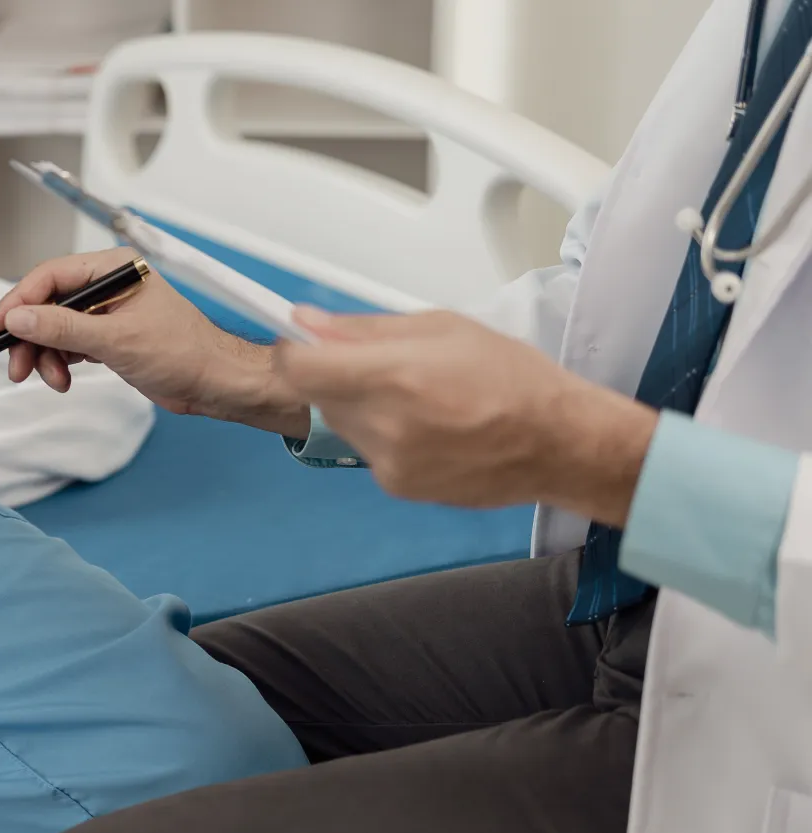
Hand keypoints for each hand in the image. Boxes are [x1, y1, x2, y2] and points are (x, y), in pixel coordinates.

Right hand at [0, 249, 311, 436]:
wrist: (214, 383)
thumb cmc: (184, 353)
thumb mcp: (116, 340)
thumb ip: (63, 328)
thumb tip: (20, 319)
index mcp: (114, 269)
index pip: (51, 276)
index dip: (19, 301)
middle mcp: (108, 285)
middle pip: (47, 304)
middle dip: (30, 337)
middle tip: (16, 366)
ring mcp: (107, 312)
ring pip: (54, 328)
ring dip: (45, 356)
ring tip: (53, 380)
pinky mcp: (108, 336)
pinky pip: (68, 344)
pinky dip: (60, 362)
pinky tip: (64, 378)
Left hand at [273, 308, 658, 524]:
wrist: (560, 444)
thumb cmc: (512, 376)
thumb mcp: (443, 328)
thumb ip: (366, 328)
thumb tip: (308, 323)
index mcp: (394, 376)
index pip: (299, 369)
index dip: (294, 352)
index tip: (305, 343)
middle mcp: (384, 425)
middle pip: (319, 396)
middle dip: (336, 376)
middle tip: (383, 366)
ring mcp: (388, 463)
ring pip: (342, 424)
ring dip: (360, 405)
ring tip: (416, 397)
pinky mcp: (397, 487)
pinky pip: (368, 450)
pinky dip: (383, 434)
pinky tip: (428, 427)